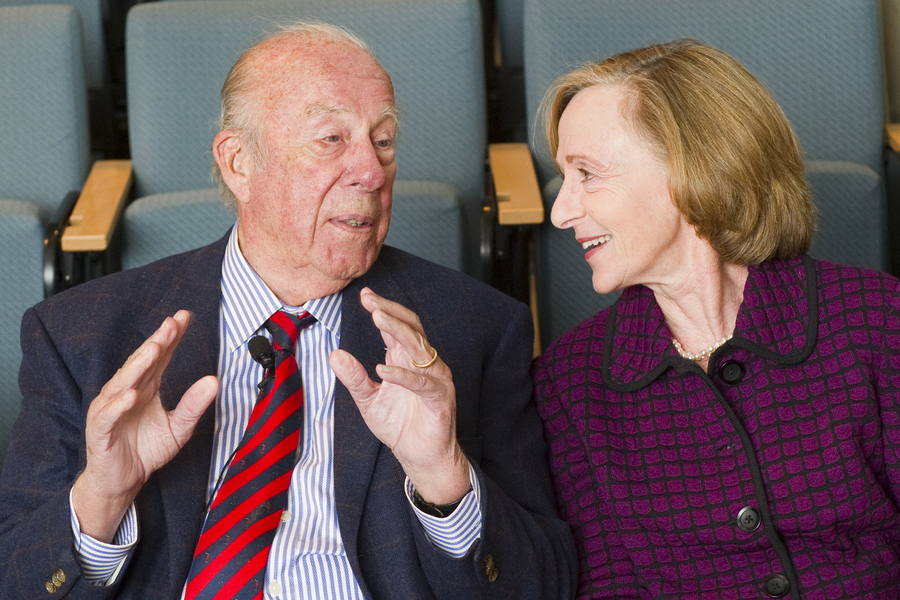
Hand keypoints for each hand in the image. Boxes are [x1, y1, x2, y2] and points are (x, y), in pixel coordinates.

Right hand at [71, 310, 218, 542]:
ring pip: (124, 382)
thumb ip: (194, 405)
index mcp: (146, 386)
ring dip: (138, 365)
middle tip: (171, 323)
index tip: (186, 317)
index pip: (160, 356)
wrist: (124, 480)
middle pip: (143, 362)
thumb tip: (215, 381)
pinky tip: (131, 395)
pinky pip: (109, 414)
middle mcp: (127, 391)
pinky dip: (119, 404)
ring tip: (154, 349)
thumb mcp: (179, 427)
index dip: (171, 337)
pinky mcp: (100, 429)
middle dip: (157, 341)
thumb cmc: (147, 449)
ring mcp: (111, 408)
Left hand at [330, 288, 469, 504]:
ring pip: (420, 348)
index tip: (365, 296)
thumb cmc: (400, 426)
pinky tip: (382, 369)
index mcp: (406, 360)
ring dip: (399, 331)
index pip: (397, 326)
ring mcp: (435, 379)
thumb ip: (354, 377)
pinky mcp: (440, 399)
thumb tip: (334, 354)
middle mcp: (424, 364)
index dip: (383, 310)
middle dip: (390, 312)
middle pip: (411, 328)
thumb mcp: (368, 400)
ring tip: (378, 319)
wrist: (421, 457)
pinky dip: (403, 375)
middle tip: (371, 301)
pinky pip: (422, 383)